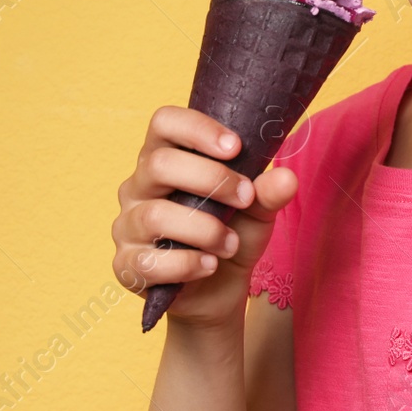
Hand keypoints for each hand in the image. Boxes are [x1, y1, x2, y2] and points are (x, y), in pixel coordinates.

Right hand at [112, 105, 298, 330]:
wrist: (220, 288)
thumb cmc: (233, 233)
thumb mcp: (257, 210)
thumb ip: (267, 192)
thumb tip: (286, 178)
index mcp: (165, 157)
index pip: (164, 122)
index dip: (198, 129)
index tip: (235, 147)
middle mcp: (138, 186)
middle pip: (160, 164)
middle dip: (212, 179)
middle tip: (246, 198)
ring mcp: (127, 226)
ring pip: (156, 215)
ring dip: (205, 230)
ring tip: (231, 244)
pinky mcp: (125, 266)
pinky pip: (148, 262)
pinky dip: (188, 264)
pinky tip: (210, 265)